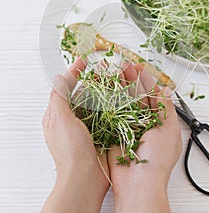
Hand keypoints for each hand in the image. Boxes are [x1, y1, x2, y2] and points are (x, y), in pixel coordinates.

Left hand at [41, 58, 109, 212]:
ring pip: (96, 101)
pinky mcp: (101, 132)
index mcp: (57, 115)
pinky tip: (120, 96)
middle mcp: (72, 119)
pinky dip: (112, 103)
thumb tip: (58, 77)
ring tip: (113, 76)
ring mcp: (87, 125)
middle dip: (92, 78)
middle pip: (82, 91)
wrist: (86, 178)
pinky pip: (107, 113)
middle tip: (103, 66)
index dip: (73, 72)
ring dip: (104, 88)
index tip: (83, 61)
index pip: (64, 87)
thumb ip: (58, 97)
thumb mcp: (60, 119)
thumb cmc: (70, 151)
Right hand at [108, 63, 181, 212]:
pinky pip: (110, 112)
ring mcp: (126, 126)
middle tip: (123, 64)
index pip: (151, 95)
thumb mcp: (168, 131)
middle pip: (135, 95)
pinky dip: (107, 99)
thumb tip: (166, 89)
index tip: (139, 66)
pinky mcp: (112, 131)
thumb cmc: (157, 160)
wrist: (138, 185)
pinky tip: (104, 86)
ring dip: (118, 85)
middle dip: (130, 78)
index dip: (146, 80)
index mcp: (157, 122)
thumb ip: (166, 108)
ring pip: (122, 100)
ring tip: (112, 70)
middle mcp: (141, 122)